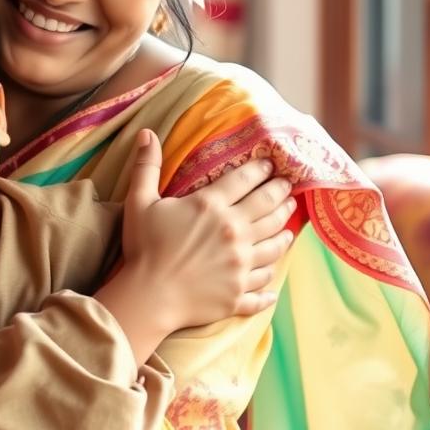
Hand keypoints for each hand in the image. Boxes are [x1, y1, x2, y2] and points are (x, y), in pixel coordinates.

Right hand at [100, 130, 294, 360]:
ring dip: (284, 230)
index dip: (260, 169)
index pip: (245, 179)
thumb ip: (146, 166)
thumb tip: (146, 133)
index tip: (270, 165)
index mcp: (211, 206)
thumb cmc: (143, 247)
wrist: (149, 296)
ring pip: (274, 243)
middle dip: (281, 194)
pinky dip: (270, 279)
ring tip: (289, 223)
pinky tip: (273, 277)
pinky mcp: (240, 292)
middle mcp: (234, 231)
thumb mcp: (139, 202)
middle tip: (288, 187)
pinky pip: (264, 283)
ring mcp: (241, 263)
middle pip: (267, 206)